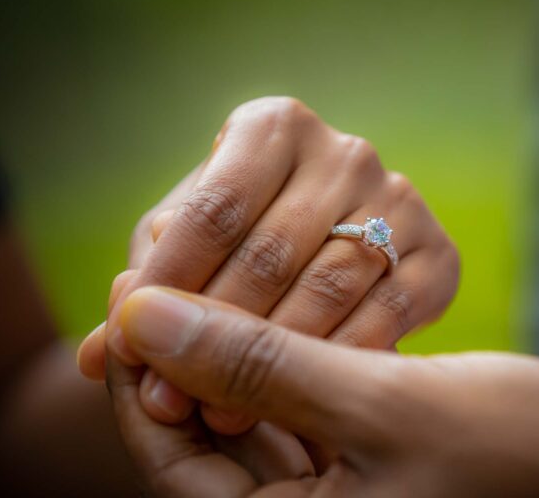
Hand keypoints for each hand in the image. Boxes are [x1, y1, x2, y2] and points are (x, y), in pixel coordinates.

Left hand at [79, 96, 458, 430]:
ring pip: (330, 286)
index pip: (213, 207)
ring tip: (220, 412)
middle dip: (213, 334)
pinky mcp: (439, 254)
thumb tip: (99, 354)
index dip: (169, 283)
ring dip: (271, 359)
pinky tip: (297, 400)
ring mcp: (400, 201)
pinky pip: (389, 315)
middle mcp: (345, 152)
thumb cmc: (243, 239)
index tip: (131, 350)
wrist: (338, 240)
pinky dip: (340, 360)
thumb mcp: (191, 248)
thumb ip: (150, 289)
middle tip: (170, 400)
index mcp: (274, 126)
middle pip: (271, 250)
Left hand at [109, 287, 538, 496]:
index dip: (142, 378)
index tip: (130, 300)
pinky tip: (262, 316)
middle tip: (163, 282)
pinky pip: (288, 416)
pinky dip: (272, 368)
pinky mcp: (354, 464)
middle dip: (182, 362)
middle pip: (201, 442)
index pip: (170, 464)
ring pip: (243, 425)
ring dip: (225, 358)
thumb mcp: (376, 401)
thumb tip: (141, 315)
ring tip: (207, 288)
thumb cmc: (516, 444)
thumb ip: (254, 362)